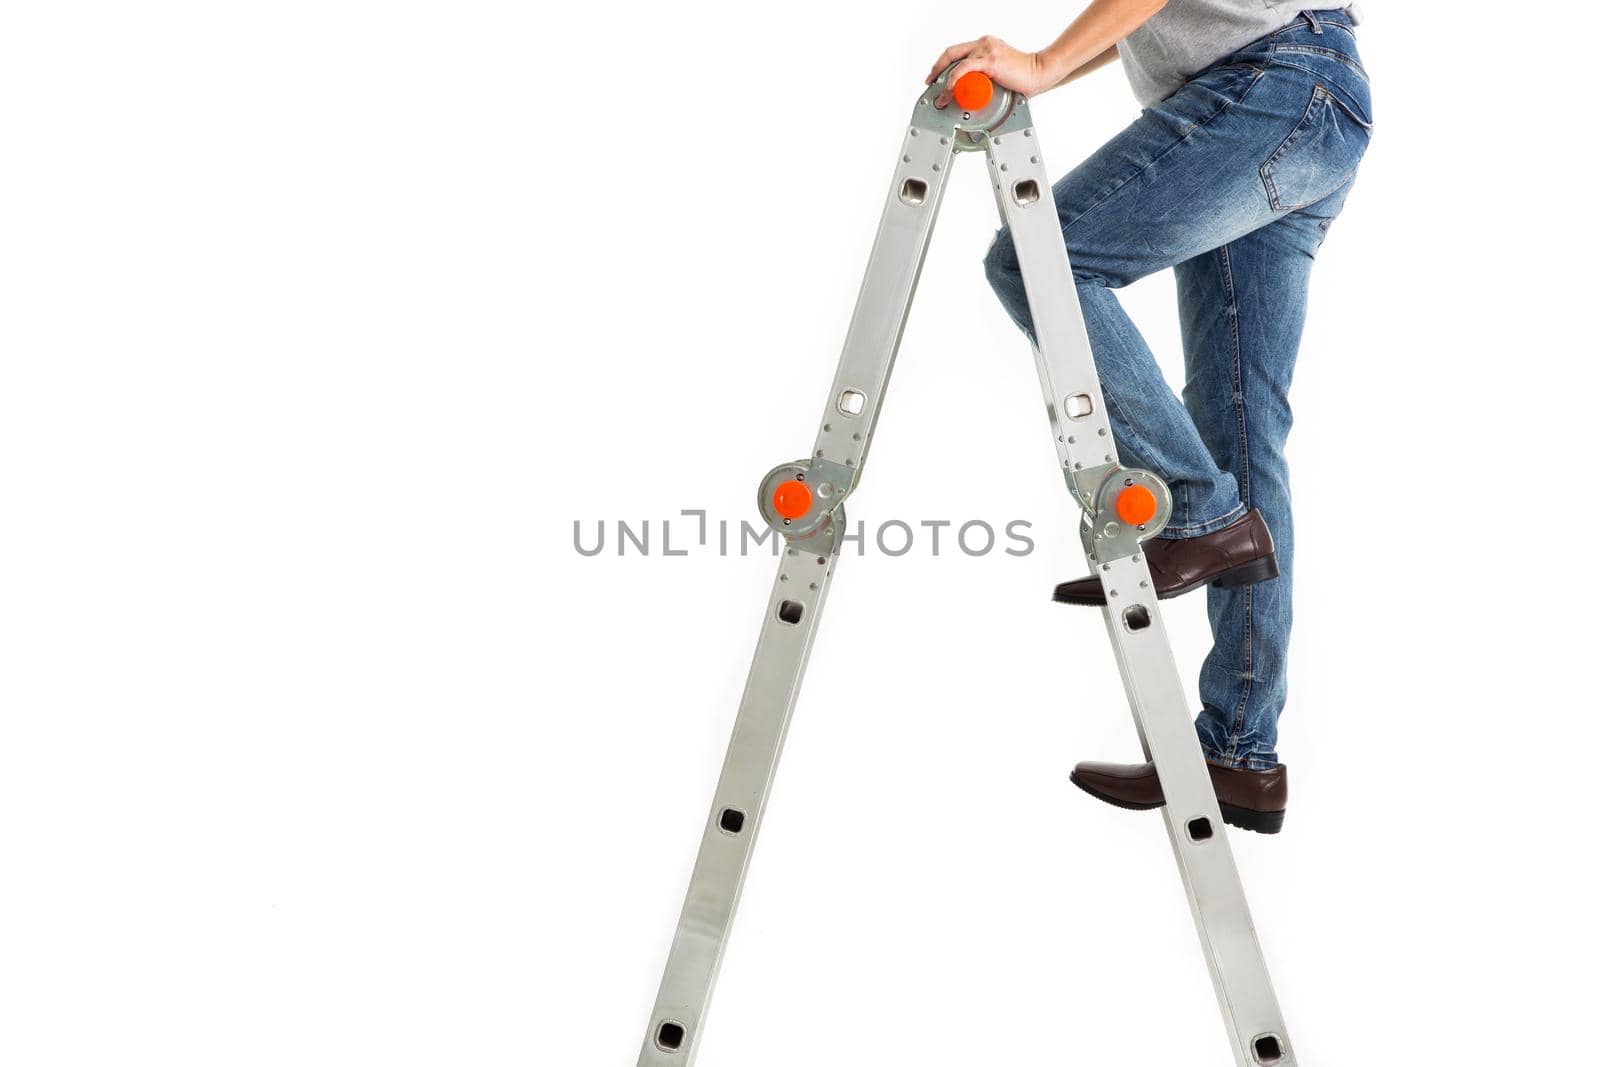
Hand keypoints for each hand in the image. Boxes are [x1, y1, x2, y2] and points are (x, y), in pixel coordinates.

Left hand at [925, 35, 1050, 106]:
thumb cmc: (1023, 77)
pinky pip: (965, 68)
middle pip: (951, 53)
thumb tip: (972, 93)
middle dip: (937, 70)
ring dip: (944, 79)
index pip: (956, 52)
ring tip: (942, 95)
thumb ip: (983, 78)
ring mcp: (987, 50)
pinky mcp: (991, 60)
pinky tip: (950, 87)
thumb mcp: (997, 75)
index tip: (935, 76)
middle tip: (931, 84)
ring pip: (955, 61)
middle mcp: (984, 44)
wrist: (1040, 73)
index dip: (942, 64)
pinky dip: (954, 78)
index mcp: (985, 45)